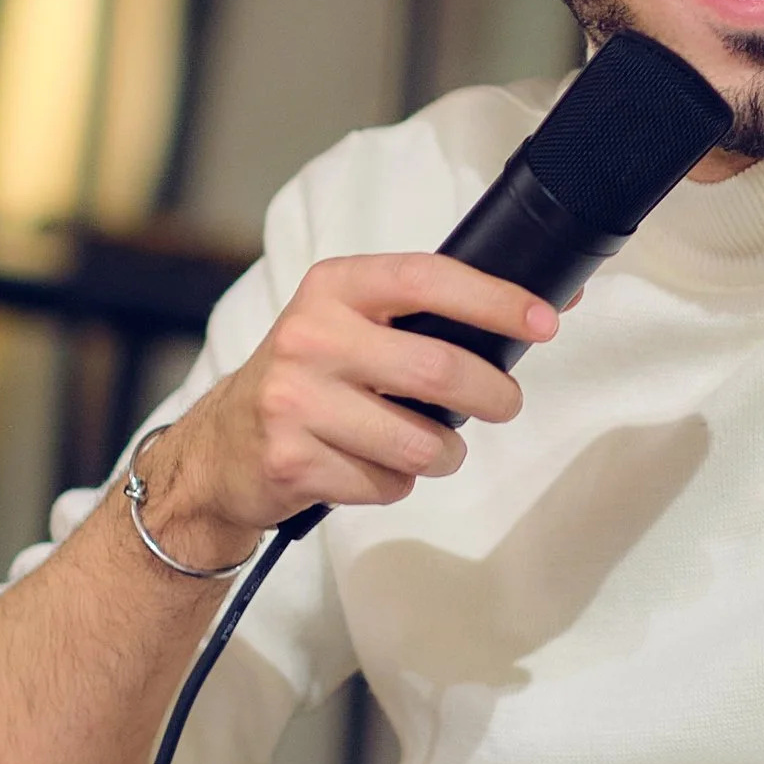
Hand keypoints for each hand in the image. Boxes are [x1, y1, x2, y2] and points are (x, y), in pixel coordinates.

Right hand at [139, 255, 561, 555]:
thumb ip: (426, 316)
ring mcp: (295, 401)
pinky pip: (387, 485)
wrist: (219, 449)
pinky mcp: (292, 461)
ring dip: (445, 454)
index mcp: (333, 288)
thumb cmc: (307, 380)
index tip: (544, 319)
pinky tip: (370, 467)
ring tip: (430, 447)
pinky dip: (397, 485)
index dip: (493, 297)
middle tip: (504, 403)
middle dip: (492, 394)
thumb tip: (537, 309)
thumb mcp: (349, 324)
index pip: (425, 278)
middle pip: (437, 369)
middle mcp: (309, 337)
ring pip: (419, 442)